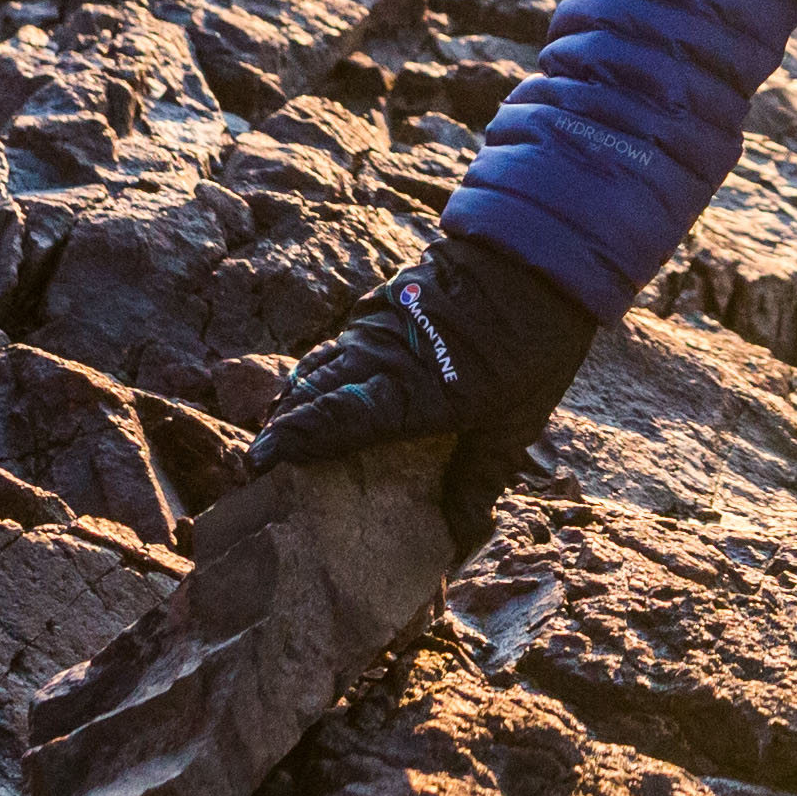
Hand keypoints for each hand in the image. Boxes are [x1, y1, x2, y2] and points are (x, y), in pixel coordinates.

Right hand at [244, 235, 598, 547]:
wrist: (537, 255)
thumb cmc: (532, 344)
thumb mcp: (514, 423)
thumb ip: (478, 480)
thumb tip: (461, 540)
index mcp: (415, 391)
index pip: (337, 418)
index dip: (295, 441)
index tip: (259, 463)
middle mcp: (382, 355)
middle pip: (311, 393)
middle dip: (282, 428)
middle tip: (262, 466)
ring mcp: (376, 326)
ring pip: (318, 366)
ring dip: (297, 399)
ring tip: (282, 433)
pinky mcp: (378, 304)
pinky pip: (337, 344)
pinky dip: (320, 371)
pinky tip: (321, 390)